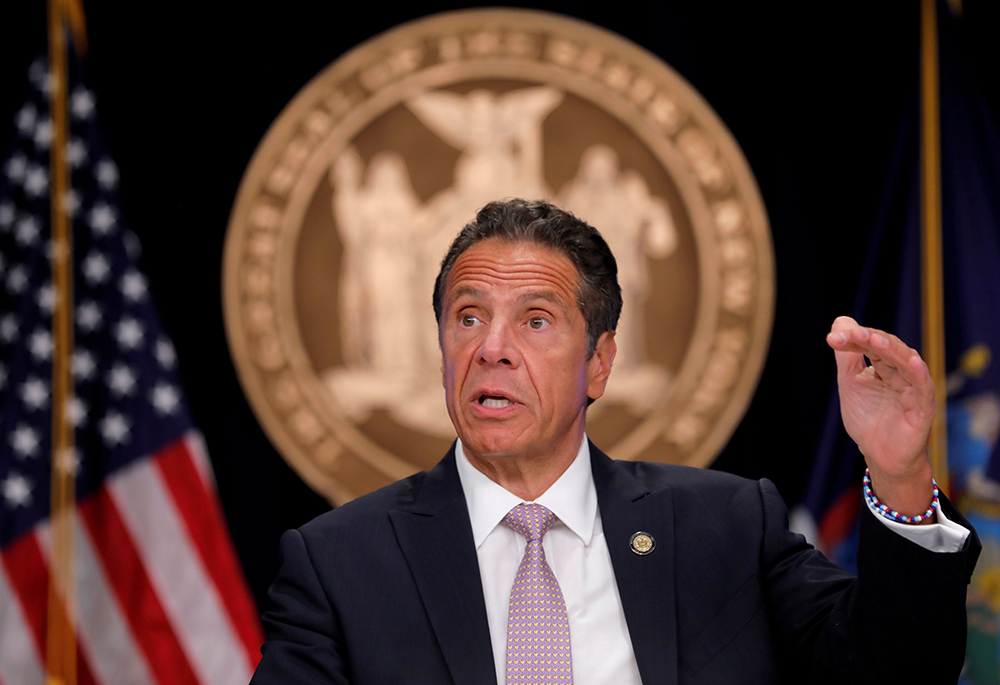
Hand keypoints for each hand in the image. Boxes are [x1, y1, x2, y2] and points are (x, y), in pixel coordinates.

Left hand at [826, 316, 936, 518]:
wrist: (879, 454)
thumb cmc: (867, 418)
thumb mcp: (850, 384)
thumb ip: (847, 356)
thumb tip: (841, 321)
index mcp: (886, 365)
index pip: (872, 345)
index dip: (854, 338)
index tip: (833, 338)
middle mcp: (903, 373)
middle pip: (889, 349)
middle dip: (870, 339)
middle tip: (851, 334)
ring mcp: (914, 389)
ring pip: (906, 363)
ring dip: (891, 350)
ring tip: (874, 341)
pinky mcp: (923, 408)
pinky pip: (923, 389)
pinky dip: (918, 375)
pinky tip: (911, 362)